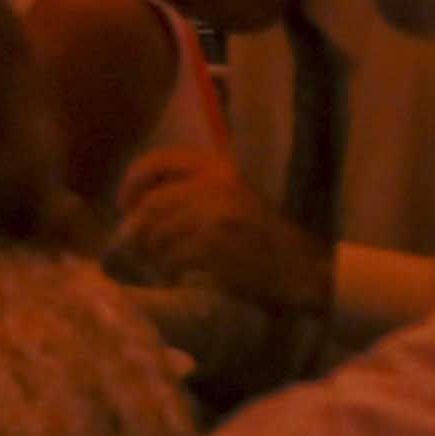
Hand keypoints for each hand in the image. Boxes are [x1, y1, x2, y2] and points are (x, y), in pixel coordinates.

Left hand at [107, 150, 331, 318]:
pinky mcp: (215, 246)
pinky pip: (172, 255)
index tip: (126, 203)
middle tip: (135, 245)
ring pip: (158, 231)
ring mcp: (216, 215)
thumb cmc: (269, 237)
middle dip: (137, 227)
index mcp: (220, 166)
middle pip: (152, 202)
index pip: (159, 160)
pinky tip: (173, 275)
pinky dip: (167, 267)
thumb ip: (196, 189)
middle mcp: (217, 184)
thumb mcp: (237, 195)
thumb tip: (142, 203)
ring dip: (151, 251)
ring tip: (157, 262)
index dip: (133, 182)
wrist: (308, 269)